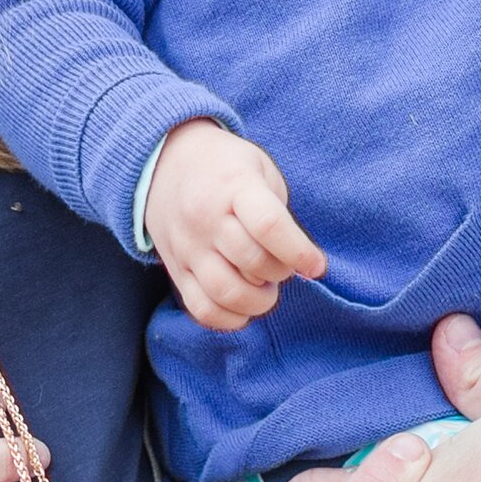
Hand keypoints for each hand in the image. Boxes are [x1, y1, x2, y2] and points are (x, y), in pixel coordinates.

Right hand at [145, 118, 325, 331]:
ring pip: (227, 293)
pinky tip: (243, 305)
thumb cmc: (225, 167)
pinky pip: (202, 309)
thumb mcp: (259, 168)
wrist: (164, 163)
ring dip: (259, 301)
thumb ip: (278, 210)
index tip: (316, 266)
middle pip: (252, 263)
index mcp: (234, 185)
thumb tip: (297, 261)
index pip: (268, 226)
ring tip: (265, 287)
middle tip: (285, 266)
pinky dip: (230, 318)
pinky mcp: (175, 270)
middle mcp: (206, 218)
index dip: (299, 252)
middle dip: (281, 273)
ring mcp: (187, 247)